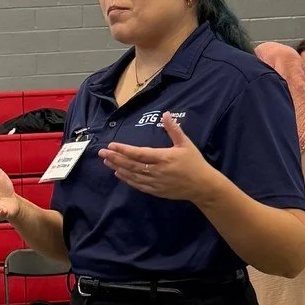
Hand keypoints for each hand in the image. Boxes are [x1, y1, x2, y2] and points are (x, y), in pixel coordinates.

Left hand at [99, 112, 218, 201]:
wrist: (203, 186)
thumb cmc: (195, 163)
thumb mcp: (186, 144)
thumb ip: (174, 129)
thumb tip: (165, 114)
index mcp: (163, 158)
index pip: (138, 153)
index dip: (124, 150)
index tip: (111, 145)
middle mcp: (156, 171)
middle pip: (131, 164)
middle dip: (115, 158)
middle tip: (101, 153)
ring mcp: (155, 182)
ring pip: (132, 175)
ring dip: (118, 168)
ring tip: (106, 161)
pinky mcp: (155, 190)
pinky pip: (138, 185)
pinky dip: (127, 179)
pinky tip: (119, 174)